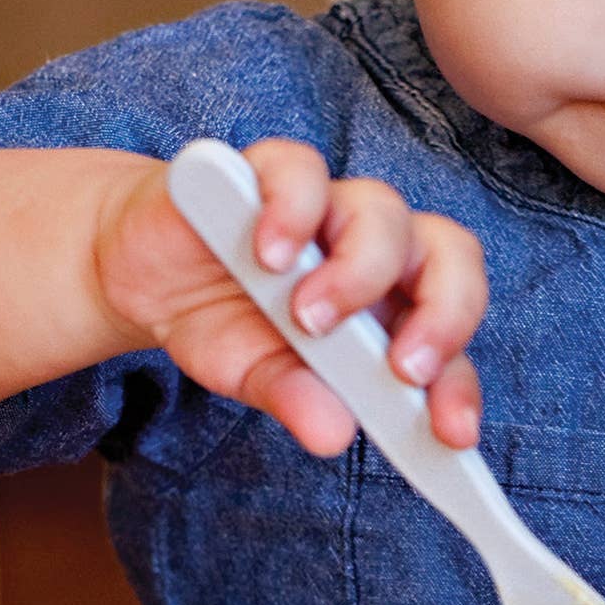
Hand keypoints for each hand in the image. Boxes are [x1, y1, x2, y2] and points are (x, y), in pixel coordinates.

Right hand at [94, 139, 485, 454]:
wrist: (144, 275)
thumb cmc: (222, 323)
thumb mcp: (254, 376)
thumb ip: (296, 397)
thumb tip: (333, 432)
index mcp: (390, 306)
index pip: (449, 336)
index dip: (460, 383)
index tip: (451, 433)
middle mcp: (374, 250)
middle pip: (450, 255)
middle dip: (444, 315)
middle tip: (403, 370)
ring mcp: (328, 206)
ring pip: (383, 212)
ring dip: (357, 272)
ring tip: (306, 317)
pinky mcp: (271, 171)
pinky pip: (303, 172)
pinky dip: (293, 213)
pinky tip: (268, 255)